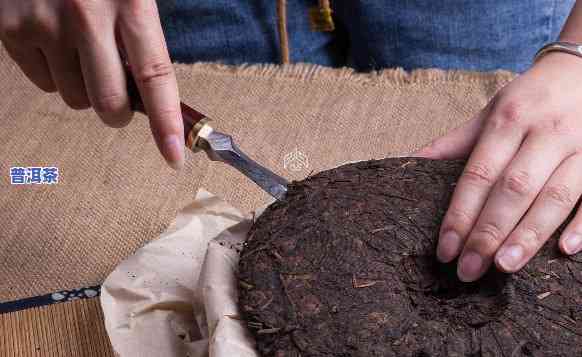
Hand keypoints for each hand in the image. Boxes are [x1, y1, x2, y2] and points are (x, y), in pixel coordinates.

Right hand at [0, 0, 183, 168]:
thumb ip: (141, 38)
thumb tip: (148, 96)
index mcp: (131, 3)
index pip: (155, 77)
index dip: (167, 123)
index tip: (176, 157)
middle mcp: (87, 16)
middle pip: (109, 104)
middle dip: (117, 112)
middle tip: (117, 97)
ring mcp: (44, 23)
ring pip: (74, 99)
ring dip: (84, 88)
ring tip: (81, 51)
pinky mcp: (10, 29)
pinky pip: (43, 83)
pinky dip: (54, 74)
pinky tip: (55, 42)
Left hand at [417, 52, 581, 281]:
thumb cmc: (529, 98)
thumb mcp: (490, 112)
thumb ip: (454, 143)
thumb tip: (411, 162)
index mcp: (508, 120)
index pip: (478, 174)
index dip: (460, 214)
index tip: (444, 249)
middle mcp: (545, 132)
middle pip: (513, 189)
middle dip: (488, 232)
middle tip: (468, 269)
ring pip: (555, 196)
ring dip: (528, 235)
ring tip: (503, 267)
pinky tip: (566, 250)